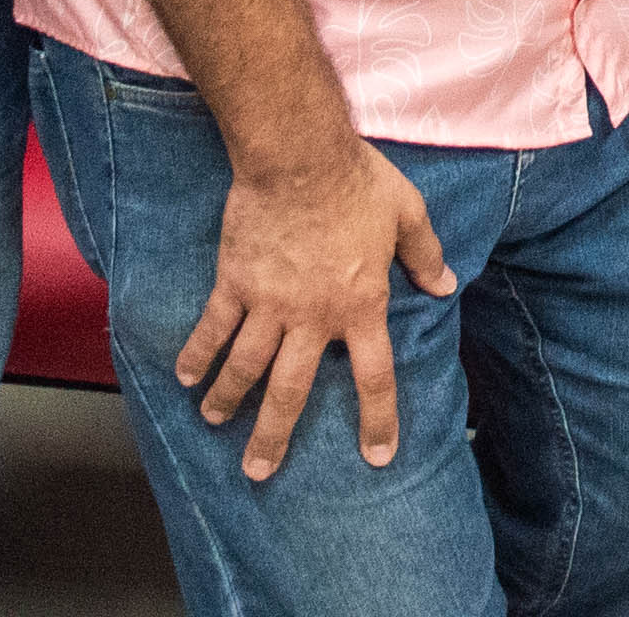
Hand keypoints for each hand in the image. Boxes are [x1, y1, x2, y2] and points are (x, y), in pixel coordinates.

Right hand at [182, 142, 454, 478]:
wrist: (300, 157)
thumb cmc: (358, 181)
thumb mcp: (408, 214)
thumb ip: (425, 255)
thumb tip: (444, 284)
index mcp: (361, 306)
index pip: (374, 377)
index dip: (377, 420)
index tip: (377, 457)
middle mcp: (313, 318)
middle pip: (291, 391)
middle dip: (274, 435)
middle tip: (259, 472)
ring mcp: (269, 304)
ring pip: (245, 367)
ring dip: (228, 400)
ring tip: (213, 422)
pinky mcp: (235, 283)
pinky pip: (213, 327)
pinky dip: (196, 353)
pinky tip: (184, 376)